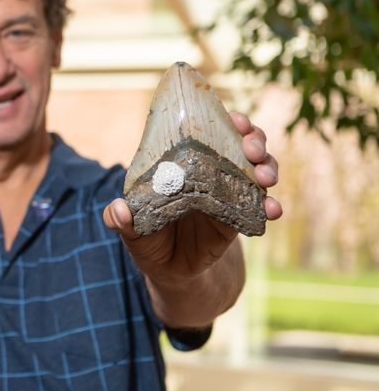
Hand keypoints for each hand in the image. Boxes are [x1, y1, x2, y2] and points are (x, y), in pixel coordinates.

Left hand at [103, 112, 282, 281]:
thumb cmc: (147, 240)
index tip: (234, 119)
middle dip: (254, 138)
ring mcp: (229, 191)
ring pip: (259, 168)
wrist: (171, 271)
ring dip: (268, 167)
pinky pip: (263, 205)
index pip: (208, 130)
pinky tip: (273, 210)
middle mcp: (211, 170)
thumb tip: (118, 210)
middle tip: (251, 149)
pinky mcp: (241, 216)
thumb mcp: (131, 229)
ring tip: (264, 178)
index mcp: (184, 162)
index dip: (225, 119)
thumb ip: (119, 219)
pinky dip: (272, 205)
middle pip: (242, 142)